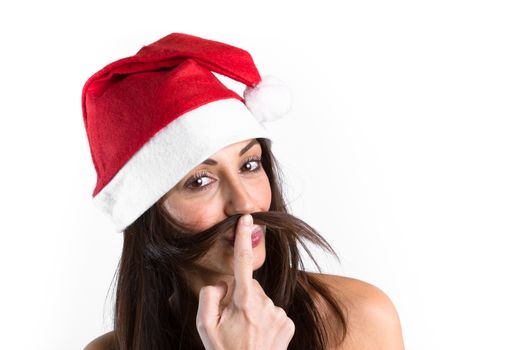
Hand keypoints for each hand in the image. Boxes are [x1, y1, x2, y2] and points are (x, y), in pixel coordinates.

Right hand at [196, 214, 294, 349]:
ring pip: (262, 299)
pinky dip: (265, 318)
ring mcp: (280, 315)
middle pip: (249, 286)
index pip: (242, 263)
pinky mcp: (289, 324)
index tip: (248, 219)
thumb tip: (223, 284)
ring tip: (246, 333)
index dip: (243, 238)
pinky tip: (258, 336)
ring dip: (253, 309)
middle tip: (232, 322)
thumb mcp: (204, 328)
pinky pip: (273, 311)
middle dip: (240, 296)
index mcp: (245, 303)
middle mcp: (266, 305)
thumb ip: (210, 297)